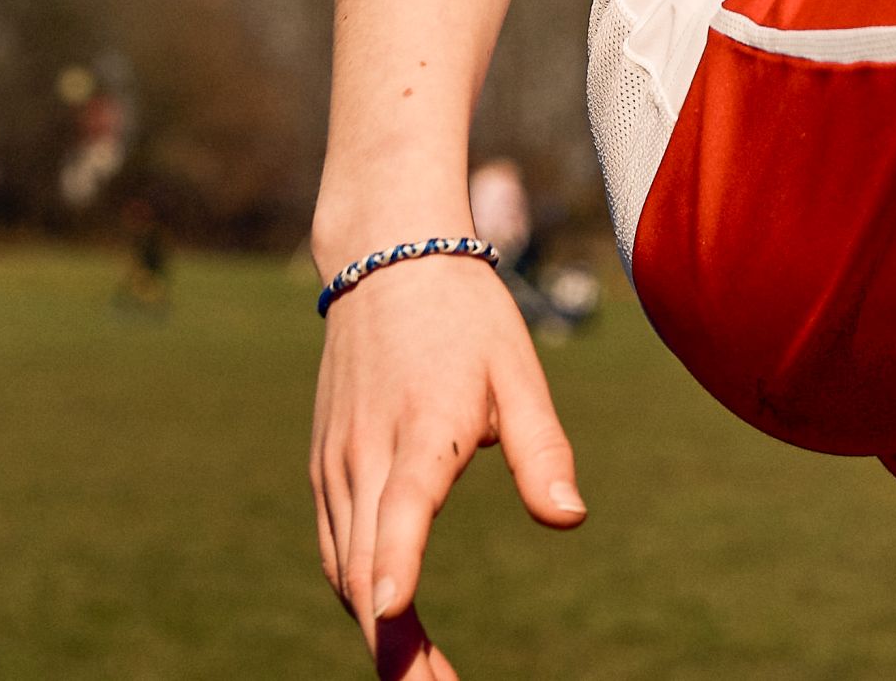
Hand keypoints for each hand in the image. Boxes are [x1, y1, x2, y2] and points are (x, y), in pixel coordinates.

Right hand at [309, 252, 584, 672]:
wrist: (384, 256)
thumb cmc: (466, 315)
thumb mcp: (518, 372)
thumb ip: (542, 450)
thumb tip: (570, 519)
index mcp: (420, 430)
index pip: (399, 510)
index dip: (396, 567)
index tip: (396, 616)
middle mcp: (366, 454)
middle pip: (365, 567)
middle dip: (395, 645)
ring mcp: (336, 464)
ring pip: (342, 568)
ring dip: (375, 630)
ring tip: (420, 679)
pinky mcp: (325, 467)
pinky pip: (333, 546)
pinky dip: (356, 592)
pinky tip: (388, 625)